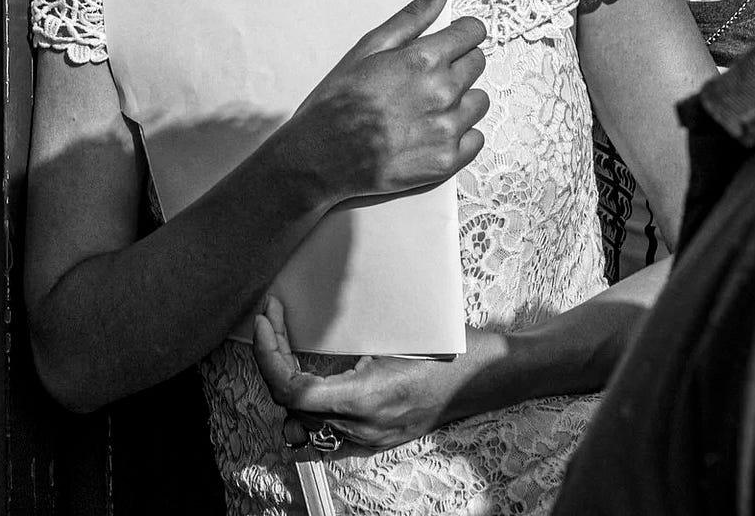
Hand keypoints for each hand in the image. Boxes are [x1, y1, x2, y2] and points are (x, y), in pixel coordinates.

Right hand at [253, 0, 487, 210]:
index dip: (460, 34)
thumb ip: (413, 15)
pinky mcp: (447, 160)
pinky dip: (459, 135)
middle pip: (477, 64)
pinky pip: (476, 139)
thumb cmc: (339, 100)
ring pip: (479, 102)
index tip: (450, 41)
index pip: (473, 33)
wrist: (321, 156)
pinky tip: (430, 131)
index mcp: (424, 60)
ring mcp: (448, 130)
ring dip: (460, 100)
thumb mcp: (369, 47)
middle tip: (424, 77)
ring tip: (425, 107)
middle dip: (457, 64)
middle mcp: (443, 93)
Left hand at [255, 297, 507, 453]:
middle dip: (271, 360)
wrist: (487, 376)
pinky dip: (305, 401)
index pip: (294, 391)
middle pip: (291, 405)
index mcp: (368, 397)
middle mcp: (364, 425)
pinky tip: (302, 371)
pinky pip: (324, 428)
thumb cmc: (447, 346)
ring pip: (303, 420)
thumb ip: (353, 336)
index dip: (269, 356)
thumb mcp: (397, 333)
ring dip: (284, 381)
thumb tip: (309, 316)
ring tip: (279, 341)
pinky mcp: (375, 437)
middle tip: (270, 320)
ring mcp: (369, 436)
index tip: (267, 319)